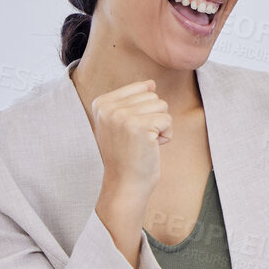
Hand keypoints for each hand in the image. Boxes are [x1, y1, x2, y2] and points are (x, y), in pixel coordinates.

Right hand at [91, 80, 170, 197]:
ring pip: (161, 106)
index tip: (130, 132)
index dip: (143, 111)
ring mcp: (123, 116)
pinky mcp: (139, 126)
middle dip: (152, 118)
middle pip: (152, 96)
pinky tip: (152, 147)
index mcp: (101, 102)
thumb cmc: (127, 155)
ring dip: (160, 126)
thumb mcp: (121, 123)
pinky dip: (166, 135)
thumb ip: (132, 101)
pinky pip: (167, 120)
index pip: (139, 89)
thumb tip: (151, 83)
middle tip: (138, 140)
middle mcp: (109, 107)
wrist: (125, 184)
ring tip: (144, 143)